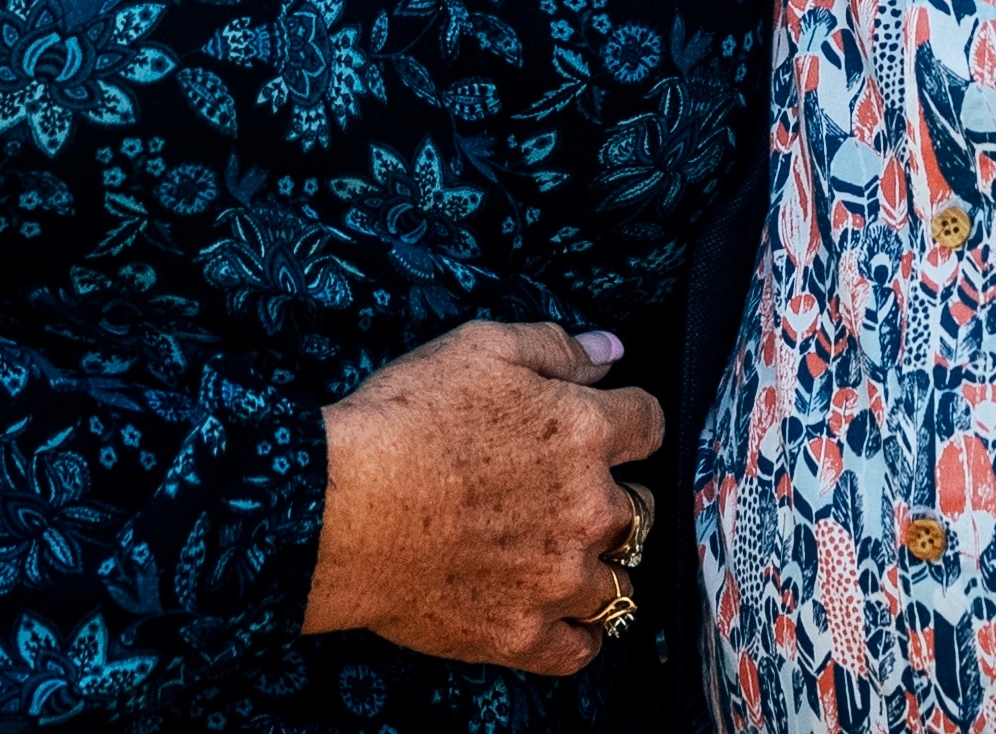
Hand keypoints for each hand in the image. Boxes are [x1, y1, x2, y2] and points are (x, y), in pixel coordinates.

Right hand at [306, 320, 662, 672]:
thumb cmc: (405, 420)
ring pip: (620, 585)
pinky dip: (579, 635)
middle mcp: (587, 510)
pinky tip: (561, 617)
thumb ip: (556, 348)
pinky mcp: (522, 634)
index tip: (610, 428)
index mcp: (584, 433)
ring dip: (599, 569)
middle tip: (568, 497)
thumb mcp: (481, 349)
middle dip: (613, 500)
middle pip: (640, 510)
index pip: (649, 425)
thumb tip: (609, 350)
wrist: (346, 509)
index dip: (629, 421)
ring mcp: (558, 579)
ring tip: (562, 560)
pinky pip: (581, 647)